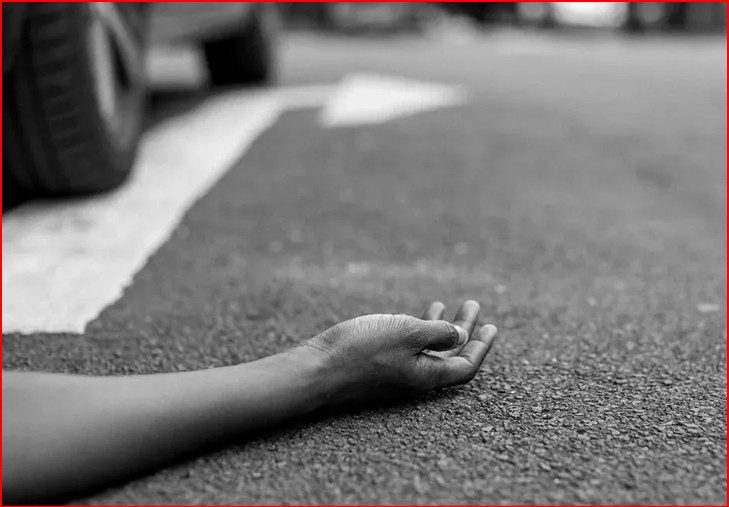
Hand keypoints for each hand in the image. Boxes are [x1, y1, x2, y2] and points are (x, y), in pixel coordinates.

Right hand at [301, 300, 497, 403]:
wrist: (318, 369)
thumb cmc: (362, 349)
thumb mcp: (407, 333)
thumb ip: (439, 333)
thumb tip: (461, 336)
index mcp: (427, 375)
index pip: (466, 365)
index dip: (481, 346)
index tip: (491, 327)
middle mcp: (415, 378)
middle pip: (449, 355)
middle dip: (464, 330)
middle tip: (473, 307)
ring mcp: (395, 373)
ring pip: (427, 349)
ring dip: (439, 327)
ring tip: (445, 304)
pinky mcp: (377, 366)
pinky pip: (407, 348)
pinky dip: (416, 330)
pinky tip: (411, 316)